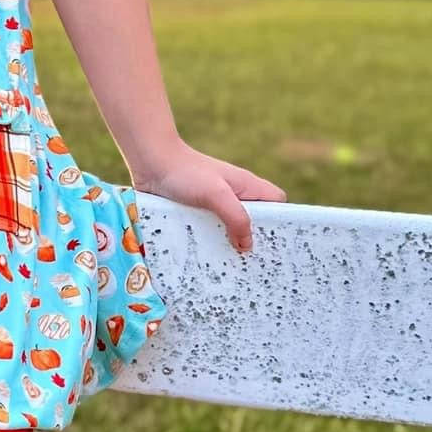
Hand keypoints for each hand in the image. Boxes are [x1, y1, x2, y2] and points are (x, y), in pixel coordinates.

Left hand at [126, 139, 286, 254]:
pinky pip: (209, 231)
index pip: (278, 204)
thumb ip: (236, 217)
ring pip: (231, 229)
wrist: (150, 162)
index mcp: (247, 187)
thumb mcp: (216, 194)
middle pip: (255, 222)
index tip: (279, 247)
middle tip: (254, 267)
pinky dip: (209, 243)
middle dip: (255, 241)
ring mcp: (215, 205)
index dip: (281, 222)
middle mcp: (235, 196)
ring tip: (230, 270)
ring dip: (229, 245)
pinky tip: (205, 260)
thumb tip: (248, 246)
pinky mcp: (197, 212)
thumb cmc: (186, 172)